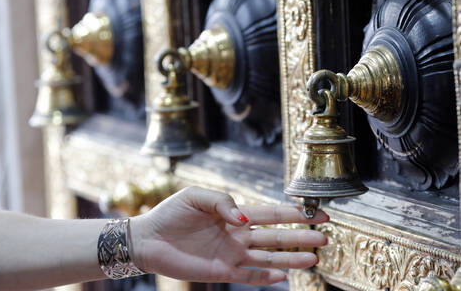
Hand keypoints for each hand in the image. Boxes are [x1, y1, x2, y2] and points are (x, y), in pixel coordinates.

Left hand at [130, 186, 328, 285]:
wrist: (148, 238)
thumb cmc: (171, 213)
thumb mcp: (196, 196)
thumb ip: (222, 202)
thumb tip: (244, 219)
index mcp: (233, 214)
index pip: (270, 213)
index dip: (293, 213)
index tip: (315, 212)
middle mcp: (238, 235)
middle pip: (276, 236)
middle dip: (300, 236)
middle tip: (324, 236)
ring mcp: (231, 254)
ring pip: (268, 257)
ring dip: (291, 258)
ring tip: (314, 258)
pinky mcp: (221, 271)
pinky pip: (249, 276)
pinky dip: (266, 278)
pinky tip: (283, 277)